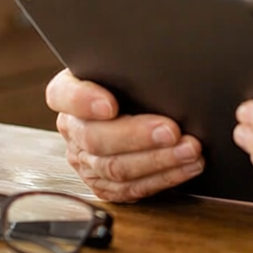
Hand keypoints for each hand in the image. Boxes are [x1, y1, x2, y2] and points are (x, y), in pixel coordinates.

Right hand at [46, 69, 204, 202]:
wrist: (140, 103)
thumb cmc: (134, 78)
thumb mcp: (126, 65)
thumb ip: (131, 66)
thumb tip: (163, 65)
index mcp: (68, 92)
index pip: (63, 94)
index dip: (83, 101)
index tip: (110, 105)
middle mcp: (73, 128)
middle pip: (95, 138)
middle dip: (138, 136)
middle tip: (172, 131)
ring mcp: (86, 159)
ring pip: (115, 167)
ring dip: (159, 160)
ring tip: (190, 150)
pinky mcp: (104, 183)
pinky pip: (131, 188)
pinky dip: (163, 177)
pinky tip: (187, 167)